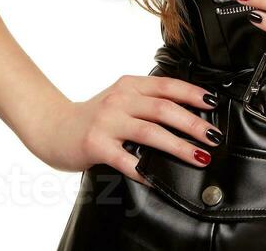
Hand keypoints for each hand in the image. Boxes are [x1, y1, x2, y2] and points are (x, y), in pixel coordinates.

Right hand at [28, 75, 222, 184]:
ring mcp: (106, 122)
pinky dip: (144, 171)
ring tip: (199, 156)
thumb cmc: (93, 117)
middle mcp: (119, 100)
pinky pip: (125, 160)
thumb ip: (146, 101)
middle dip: (193, 124)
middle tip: (213, 137)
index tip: (213, 104)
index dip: (192, 94)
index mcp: (129, 86)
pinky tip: (158, 179)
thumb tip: (188, 114)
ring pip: (150, 133)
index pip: (167, 85)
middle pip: (163, 109)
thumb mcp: (120, 99)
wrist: (52, 126)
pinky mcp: (95, 145)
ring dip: (178, 146)